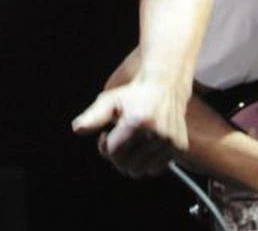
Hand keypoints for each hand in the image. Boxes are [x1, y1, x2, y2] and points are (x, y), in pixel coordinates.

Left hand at [71, 78, 188, 177]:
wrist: (164, 86)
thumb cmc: (133, 95)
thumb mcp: (109, 101)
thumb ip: (93, 117)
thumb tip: (77, 129)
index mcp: (139, 122)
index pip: (114, 153)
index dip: (105, 146)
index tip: (106, 134)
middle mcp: (158, 133)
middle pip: (126, 165)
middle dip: (117, 156)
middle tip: (117, 140)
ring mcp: (171, 142)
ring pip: (141, 171)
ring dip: (131, 161)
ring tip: (130, 143)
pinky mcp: (179, 148)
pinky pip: (156, 169)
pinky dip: (147, 162)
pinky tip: (144, 146)